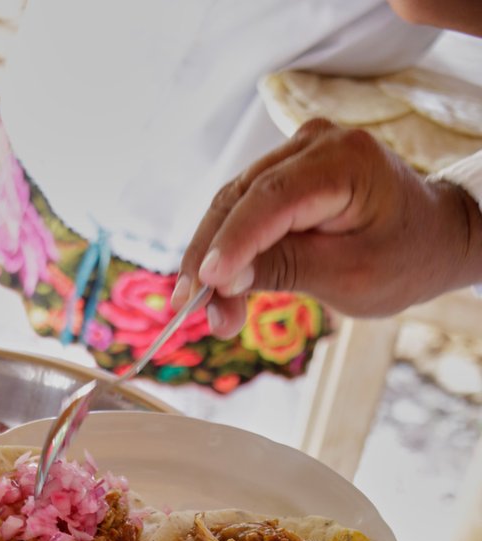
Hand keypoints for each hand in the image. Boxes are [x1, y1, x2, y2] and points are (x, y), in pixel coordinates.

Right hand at [171, 119, 481, 338]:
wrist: (431, 239)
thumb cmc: (403, 257)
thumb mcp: (351, 276)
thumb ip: (288, 269)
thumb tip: (224, 277)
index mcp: (344, 160)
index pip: (271, 199)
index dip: (231, 242)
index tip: (204, 284)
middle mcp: (315, 143)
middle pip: (240, 200)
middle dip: (210, 260)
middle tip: (191, 312)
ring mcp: (296, 154)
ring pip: (232, 207)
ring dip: (211, 261)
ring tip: (209, 314)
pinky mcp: (284, 174)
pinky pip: (242, 211)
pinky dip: (226, 251)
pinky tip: (216, 290)